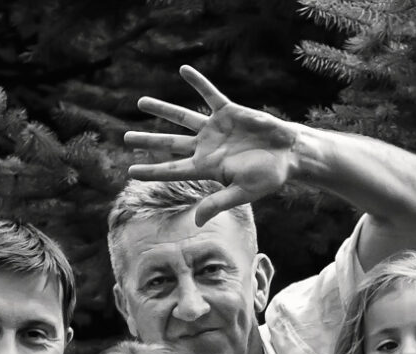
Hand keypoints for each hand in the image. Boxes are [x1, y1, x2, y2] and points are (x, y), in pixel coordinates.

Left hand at [125, 66, 304, 223]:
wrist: (289, 154)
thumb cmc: (269, 177)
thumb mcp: (243, 192)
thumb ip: (218, 203)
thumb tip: (195, 221)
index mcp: (207, 168)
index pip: (172, 170)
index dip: (151, 170)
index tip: (130, 171)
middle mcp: (207, 147)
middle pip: (170, 143)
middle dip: (148, 140)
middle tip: (126, 137)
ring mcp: (216, 128)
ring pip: (183, 117)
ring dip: (162, 109)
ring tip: (141, 102)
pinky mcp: (229, 111)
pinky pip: (209, 94)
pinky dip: (197, 82)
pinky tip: (183, 70)